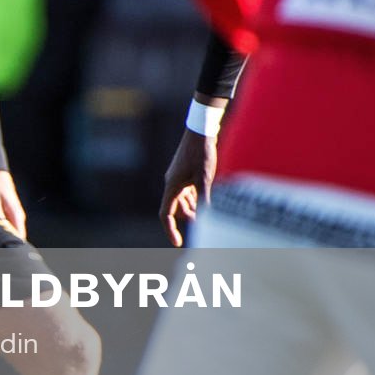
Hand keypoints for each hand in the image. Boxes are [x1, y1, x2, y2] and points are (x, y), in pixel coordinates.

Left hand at [0, 169, 26, 239]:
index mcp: (17, 214)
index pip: (20, 236)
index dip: (12, 245)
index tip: (2, 250)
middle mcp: (18, 216)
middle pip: (16, 236)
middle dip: (6, 241)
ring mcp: (13, 215)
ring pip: (10, 231)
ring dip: (2, 235)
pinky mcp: (8, 213)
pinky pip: (6, 226)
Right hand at [159, 129, 217, 246]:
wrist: (200, 131)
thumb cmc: (201, 154)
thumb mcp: (204, 179)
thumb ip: (204, 199)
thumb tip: (208, 218)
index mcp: (172, 187)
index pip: (166, 214)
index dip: (170, 230)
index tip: (178, 243)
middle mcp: (172, 184)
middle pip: (176, 209)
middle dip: (189, 219)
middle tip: (205, 226)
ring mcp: (177, 178)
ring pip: (182, 200)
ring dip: (193, 209)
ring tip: (208, 214)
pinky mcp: (184, 173)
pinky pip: (186, 192)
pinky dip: (194, 199)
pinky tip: (205, 200)